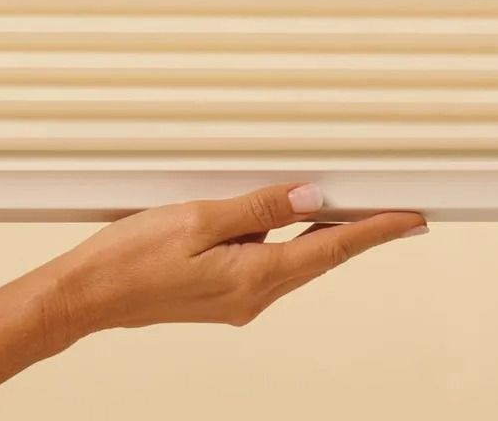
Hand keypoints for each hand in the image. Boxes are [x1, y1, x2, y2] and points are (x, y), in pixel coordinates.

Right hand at [45, 183, 426, 340]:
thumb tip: (309, 198)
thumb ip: (259, 208)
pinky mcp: (221, 294)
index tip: (410, 220)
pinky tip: (281, 221)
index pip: (331, 250)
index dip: (376, 232)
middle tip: (395, 210)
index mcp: (253, 278)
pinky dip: (285, 240)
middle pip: (318, 257)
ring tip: (345, 207)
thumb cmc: (131, 259)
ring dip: (320, 235)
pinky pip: (267, 262)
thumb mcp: (199, 219)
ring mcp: (237, 299)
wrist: (87, 296)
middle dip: (359, 232)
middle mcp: (252, 297)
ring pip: (293, 260)